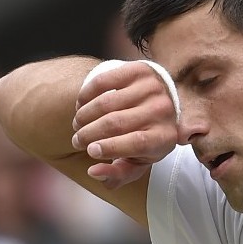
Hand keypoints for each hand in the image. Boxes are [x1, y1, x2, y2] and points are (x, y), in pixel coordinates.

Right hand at [72, 61, 177, 188]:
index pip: (136, 143)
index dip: (109, 148)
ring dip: (84, 116)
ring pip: (106, 103)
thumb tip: (93, 171)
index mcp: (165, 136)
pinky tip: (80, 106)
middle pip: (117, 123)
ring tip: (78, 125)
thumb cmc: (145, 138)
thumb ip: (118, 174)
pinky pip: (103, 81)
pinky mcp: (139, 69)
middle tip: (77, 140)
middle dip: (89, 134)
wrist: (161, 102)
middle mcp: (162, 109)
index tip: (90, 151)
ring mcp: (152, 87)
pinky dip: (86, 95)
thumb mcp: (138, 161)